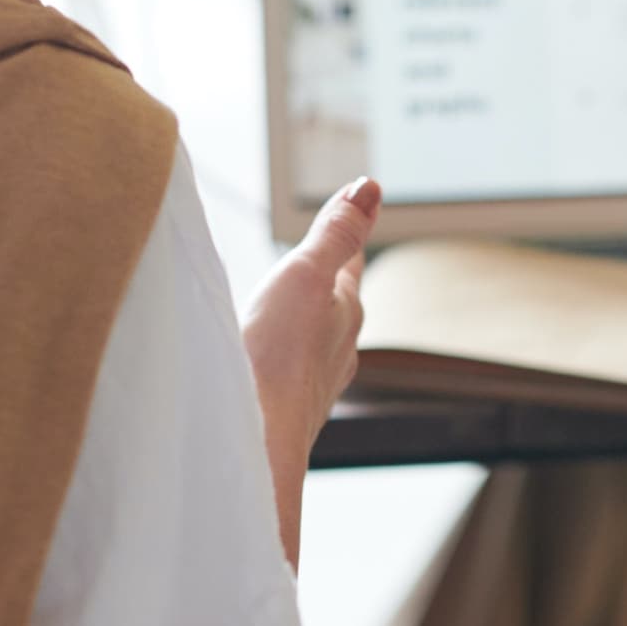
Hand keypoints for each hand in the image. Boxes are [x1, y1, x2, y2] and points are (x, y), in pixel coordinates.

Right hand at [243, 176, 379, 452]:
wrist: (257, 437)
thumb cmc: (280, 355)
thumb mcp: (306, 274)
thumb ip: (336, 233)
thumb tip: (369, 188)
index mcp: (346, 310)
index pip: (350, 260)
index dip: (350, 231)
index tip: (360, 205)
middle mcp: (339, 348)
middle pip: (338, 303)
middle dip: (328, 280)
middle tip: (326, 258)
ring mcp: (317, 382)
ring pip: (318, 342)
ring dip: (307, 322)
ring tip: (296, 311)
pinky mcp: (290, 410)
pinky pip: (292, 371)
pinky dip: (285, 356)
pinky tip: (271, 366)